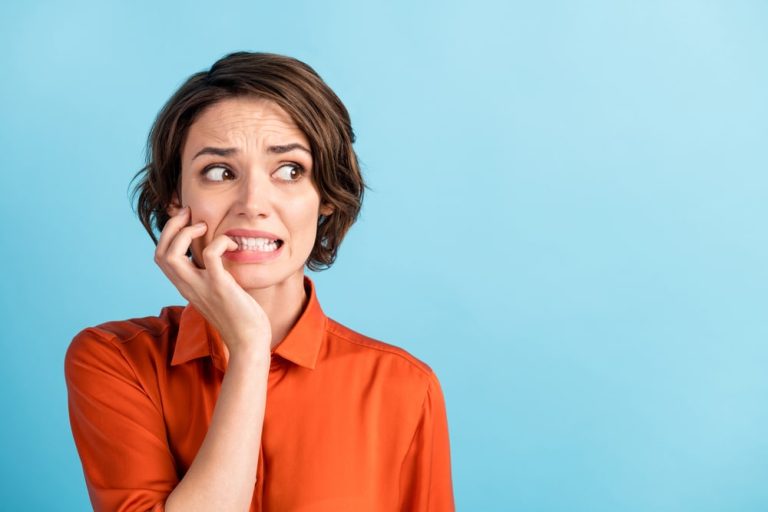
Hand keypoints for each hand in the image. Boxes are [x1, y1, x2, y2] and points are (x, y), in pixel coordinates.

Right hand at [154, 206, 271, 360]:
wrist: (248, 341)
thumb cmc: (239, 317)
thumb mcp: (217, 292)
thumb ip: (210, 276)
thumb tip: (217, 256)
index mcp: (186, 286)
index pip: (161, 258)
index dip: (168, 235)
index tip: (185, 220)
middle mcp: (188, 286)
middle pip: (160, 253)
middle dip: (171, 227)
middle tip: (190, 215)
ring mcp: (202, 287)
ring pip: (171, 255)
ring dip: (186, 233)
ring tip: (205, 227)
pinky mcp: (220, 287)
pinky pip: (211, 255)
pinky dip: (220, 241)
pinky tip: (232, 244)